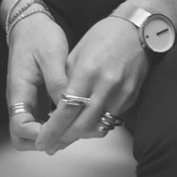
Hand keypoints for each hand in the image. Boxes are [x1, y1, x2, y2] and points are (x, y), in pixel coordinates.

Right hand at [5, 7, 72, 150]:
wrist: (30, 25)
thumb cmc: (38, 36)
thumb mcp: (51, 55)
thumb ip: (58, 82)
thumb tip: (68, 105)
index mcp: (19, 90)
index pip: (20, 126)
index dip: (39, 134)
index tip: (60, 129)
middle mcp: (20, 100)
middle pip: (21, 138)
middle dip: (43, 142)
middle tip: (67, 134)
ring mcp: (27, 102)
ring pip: (32, 134)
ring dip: (51, 136)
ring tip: (74, 127)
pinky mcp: (36, 100)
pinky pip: (42, 122)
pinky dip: (56, 127)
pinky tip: (73, 119)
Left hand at [35, 16, 149, 153]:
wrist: (136, 30)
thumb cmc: (102, 38)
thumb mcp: (74, 56)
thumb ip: (64, 82)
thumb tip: (53, 108)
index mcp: (86, 73)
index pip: (66, 110)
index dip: (53, 129)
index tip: (41, 140)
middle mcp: (105, 86)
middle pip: (82, 125)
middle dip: (64, 139)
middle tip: (49, 146)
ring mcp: (121, 93)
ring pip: (98, 126)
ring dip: (80, 136)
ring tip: (63, 138)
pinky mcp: (132, 97)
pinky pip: (111, 119)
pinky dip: (96, 125)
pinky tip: (84, 125)